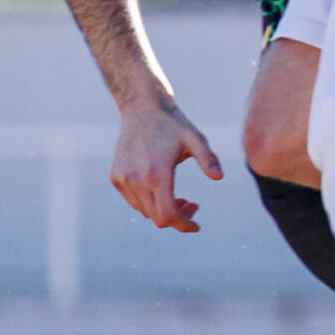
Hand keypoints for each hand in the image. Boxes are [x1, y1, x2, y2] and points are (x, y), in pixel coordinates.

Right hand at [110, 99, 224, 232]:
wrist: (141, 109)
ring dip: (163, 211)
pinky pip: (133, 202)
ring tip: (180, 197)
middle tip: (193, 205)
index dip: (183, 225)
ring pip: (145, 212)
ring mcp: (123, 179)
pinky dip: (149, 203)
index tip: (196, 226)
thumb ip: (208, 159)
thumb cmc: (173, 125)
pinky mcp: (116, 177)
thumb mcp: (195, 139)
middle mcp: (136, 179)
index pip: (168, 215)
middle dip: (178, 218)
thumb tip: (218, 177)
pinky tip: (161, 190)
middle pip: (157, 217)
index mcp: (157, 174)